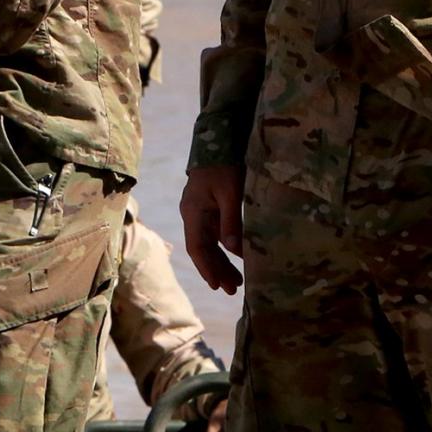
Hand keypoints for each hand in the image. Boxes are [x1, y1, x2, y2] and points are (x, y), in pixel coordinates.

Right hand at [178, 164, 244, 294]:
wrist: (217, 141)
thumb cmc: (223, 165)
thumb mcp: (230, 192)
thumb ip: (231, 220)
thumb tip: (235, 250)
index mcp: (193, 212)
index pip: (197, 247)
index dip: (207, 268)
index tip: (218, 285)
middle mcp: (193, 215)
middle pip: (203, 249)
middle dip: (216, 270)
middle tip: (233, 290)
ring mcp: (201, 213)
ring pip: (210, 244)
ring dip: (221, 262)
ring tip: (237, 281)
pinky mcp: (210, 209)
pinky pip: (216, 235)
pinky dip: (226, 248)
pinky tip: (238, 257)